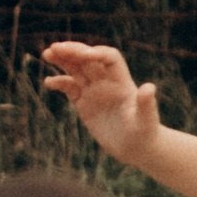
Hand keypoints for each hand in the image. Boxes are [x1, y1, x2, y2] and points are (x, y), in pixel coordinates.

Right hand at [42, 41, 160, 168]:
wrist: (137, 149)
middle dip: (73, 51)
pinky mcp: (84, 104)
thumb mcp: (146, 120)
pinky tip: (49, 82)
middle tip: (55, 48)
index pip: (108, 58)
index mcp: (121, 81)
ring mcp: (94, 92)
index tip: (82, 55)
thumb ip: (146, 104)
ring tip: (47, 54)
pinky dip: (59, 83)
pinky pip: (70, 88)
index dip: (95, 53)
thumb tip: (149, 88)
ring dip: (63, 60)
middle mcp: (107, 82)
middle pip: (88, 58)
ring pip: (76, 70)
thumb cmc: (145, 134)